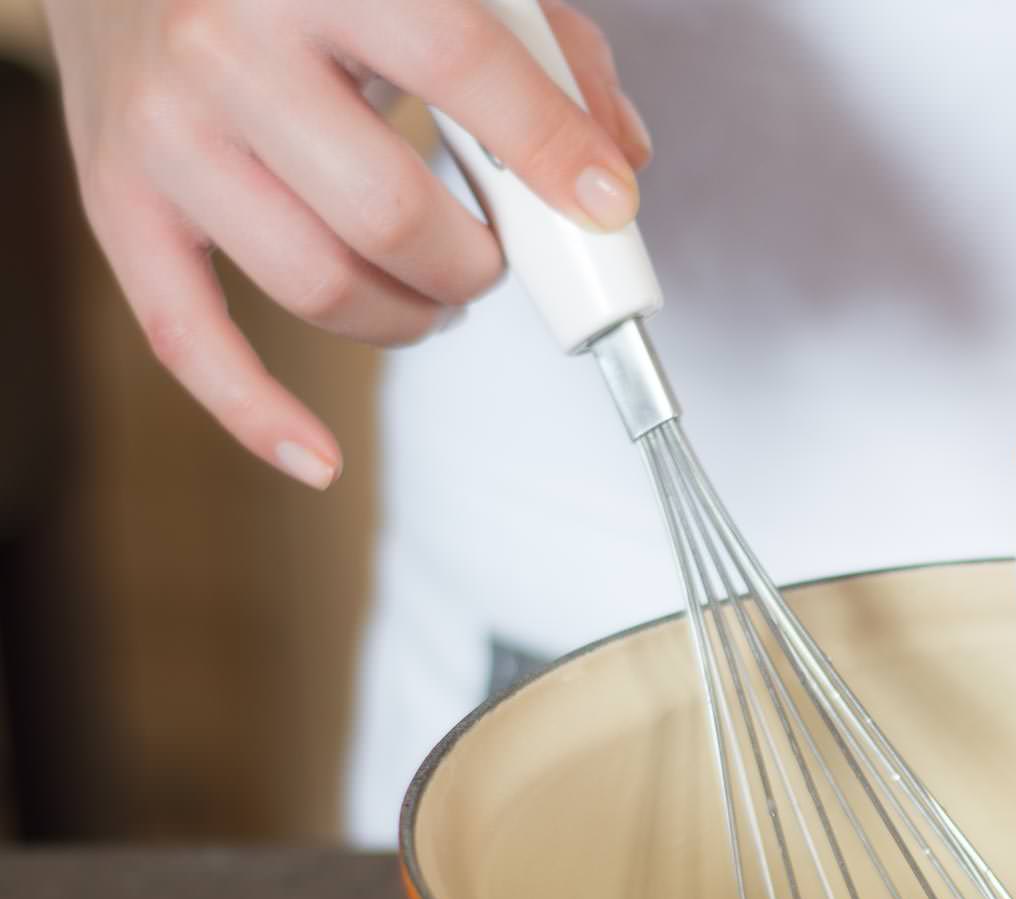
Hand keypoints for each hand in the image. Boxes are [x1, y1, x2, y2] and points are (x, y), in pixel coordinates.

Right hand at [46, 0, 650, 487]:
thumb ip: (537, 48)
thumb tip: (618, 162)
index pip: (460, 64)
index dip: (551, 147)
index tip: (606, 205)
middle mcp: (225, 44)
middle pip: (389, 212)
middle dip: (476, 264)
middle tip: (494, 258)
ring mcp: (162, 128)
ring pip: (316, 284)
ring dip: (408, 319)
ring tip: (435, 294)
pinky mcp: (118, 195)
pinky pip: (186, 335)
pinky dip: (256, 414)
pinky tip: (318, 458)